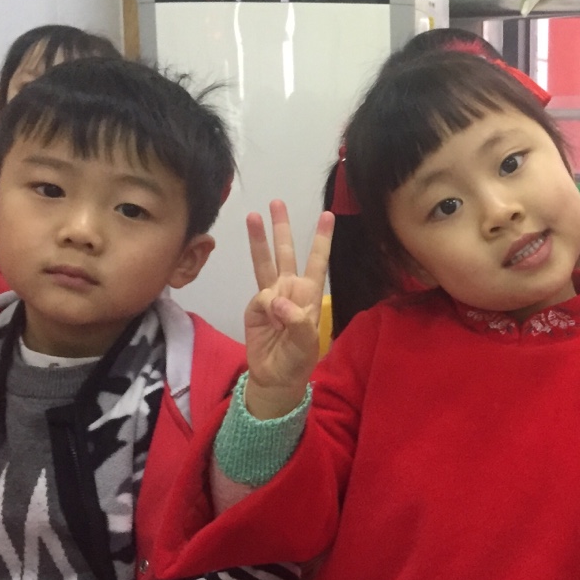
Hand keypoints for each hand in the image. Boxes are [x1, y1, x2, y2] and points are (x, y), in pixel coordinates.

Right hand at [243, 201, 333, 419]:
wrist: (275, 376)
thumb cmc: (298, 360)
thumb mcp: (307, 343)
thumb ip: (297, 320)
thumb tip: (277, 300)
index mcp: (310, 294)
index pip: (318, 261)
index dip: (321, 239)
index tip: (327, 215)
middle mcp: (291, 290)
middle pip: (286, 253)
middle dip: (282, 228)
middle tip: (277, 202)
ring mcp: (271, 297)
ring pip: (265, 263)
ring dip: (260, 239)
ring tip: (252, 215)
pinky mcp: (255, 307)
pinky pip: (260, 297)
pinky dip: (265, 307)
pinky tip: (270, 323)